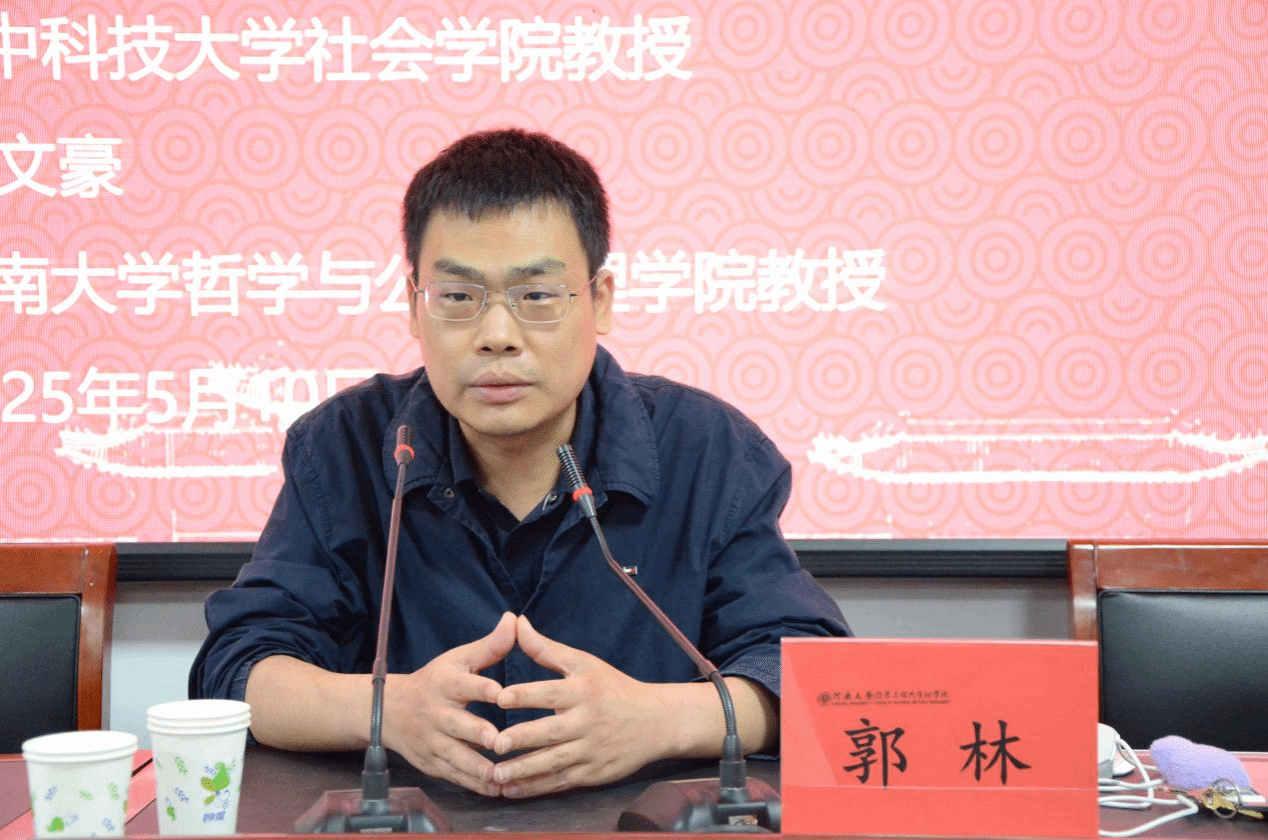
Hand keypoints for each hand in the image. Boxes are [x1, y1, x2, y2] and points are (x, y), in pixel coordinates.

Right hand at [382, 611, 516, 795]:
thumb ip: (489, 646)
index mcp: (446, 685)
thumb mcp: (457, 660)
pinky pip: (455, 776)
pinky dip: (475, 784)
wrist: (389, 711)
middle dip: (477, 734)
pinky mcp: (433, 764)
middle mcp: (437, 714)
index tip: (501, 693)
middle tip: (500, 741)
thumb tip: (514, 619)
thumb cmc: (434, 681)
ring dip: (478, 767)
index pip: (464, 685)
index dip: (482, 689)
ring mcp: (433, 742)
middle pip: (457, 725)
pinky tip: (498, 789)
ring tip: (501, 774)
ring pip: (456, 757)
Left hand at [489, 614, 670, 797]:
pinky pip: (562, 782)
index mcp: (584, 691)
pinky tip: (514, 789)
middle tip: (494, 743)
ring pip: (554, 762)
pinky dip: (538, 787)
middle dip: (522, 738)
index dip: (525, 695)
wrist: (656, 722)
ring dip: (524, 770)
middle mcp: (588, 721)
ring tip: (496, 774)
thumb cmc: (613, 688)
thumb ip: (547, 649)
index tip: (499, 697)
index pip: (551, 692)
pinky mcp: (594, 774)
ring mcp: (592, 750)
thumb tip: (517, 623)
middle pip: (551, 732)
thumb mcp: (584, 663)